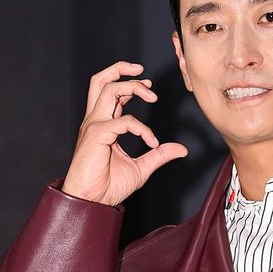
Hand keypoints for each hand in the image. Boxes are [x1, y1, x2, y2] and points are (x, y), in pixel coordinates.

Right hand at [62, 61, 187, 205]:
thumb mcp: (141, 168)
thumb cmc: (108, 186)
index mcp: (102, 123)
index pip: (110, 91)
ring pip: (109, 89)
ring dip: (134, 87)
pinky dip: (141, 128)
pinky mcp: (96, 135)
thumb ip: (159, 155)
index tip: (150, 85)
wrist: (91, 202)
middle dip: (122, 69)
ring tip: (152, 96)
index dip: (130, 82)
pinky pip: (123, 121)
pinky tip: (152, 141)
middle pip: (101, 81)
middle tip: (144, 73)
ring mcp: (93, 125)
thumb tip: (181, 149)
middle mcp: (95, 120)